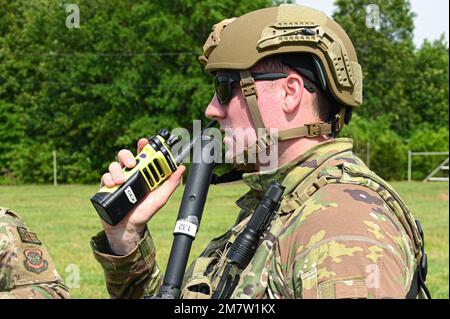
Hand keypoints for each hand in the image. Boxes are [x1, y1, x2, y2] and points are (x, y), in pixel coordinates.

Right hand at [100, 138, 184, 254]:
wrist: (128, 228)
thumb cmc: (145, 212)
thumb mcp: (160, 198)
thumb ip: (171, 184)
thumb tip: (181, 169)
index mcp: (144, 174)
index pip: (143, 155)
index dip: (144, 146)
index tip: (145, 142)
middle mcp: (130, 174)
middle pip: (126, 156)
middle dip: (128, 155)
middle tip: (133, 163)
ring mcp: (118, 179)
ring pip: (114, 164)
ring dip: (118, 169)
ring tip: (122, 180)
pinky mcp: (107, 187)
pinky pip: (105, 177)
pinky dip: (108, 178)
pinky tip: (113, 184)